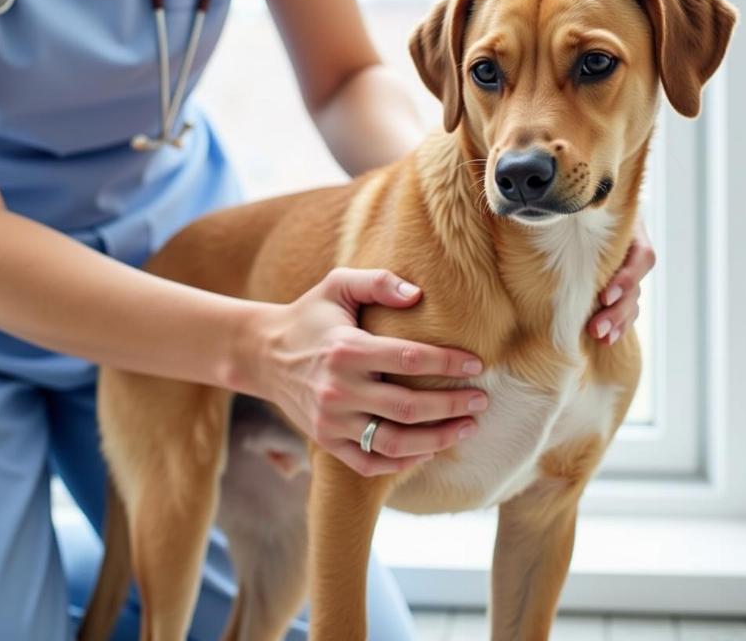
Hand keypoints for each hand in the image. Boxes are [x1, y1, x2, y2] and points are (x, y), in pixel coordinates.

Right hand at [252, 268, 487, 476]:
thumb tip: (417, 294)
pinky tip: (428, 450)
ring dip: (436, 440)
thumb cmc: (309, 316)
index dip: (447, 363)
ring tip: (465, 429)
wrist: (264, 354)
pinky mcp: (326, 440)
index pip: (408, 359)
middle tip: (481, 401)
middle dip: (452, 406)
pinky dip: (401, 463)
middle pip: (408, 407)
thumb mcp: (337, 285)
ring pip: (393, 442)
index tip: (476, 365)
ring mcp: (331, 420)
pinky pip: (368, 462)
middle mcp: (338, 389)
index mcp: (346, 349)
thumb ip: (377, 282)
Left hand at [587, 215, 656, 344]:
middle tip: (595, 329)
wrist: (577, 209)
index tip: (604, 296)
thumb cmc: (576, 206)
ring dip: (617, 322)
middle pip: (636, 287)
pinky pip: (626, 311)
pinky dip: (617, 326)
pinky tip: (606, 340)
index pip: (641, 257)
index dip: (627, 279)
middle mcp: (632, 254)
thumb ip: (574, 215)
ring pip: (631, 302)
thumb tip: (548, 218)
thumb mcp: (583, 206)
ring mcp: (627, 272)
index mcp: (632, 231)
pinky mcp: (618, 287)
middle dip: (617, 311)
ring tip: (599, 337)